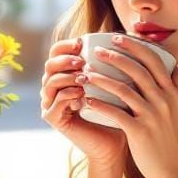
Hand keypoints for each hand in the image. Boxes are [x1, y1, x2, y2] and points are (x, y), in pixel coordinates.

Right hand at [39, 37, 126, 170]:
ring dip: (67, 77)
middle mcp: (54, 87)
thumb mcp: (116, 82)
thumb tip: (128, 35)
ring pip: (50, 82)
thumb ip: (114, 63)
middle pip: (49, 64)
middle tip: (81, 61)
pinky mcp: (53, 118)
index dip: (66, 45)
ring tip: (84, 77)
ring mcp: (51, 103)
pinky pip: (55, 102)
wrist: (116, 143)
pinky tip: (82, 95)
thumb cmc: (118, 110)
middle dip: (65, 60)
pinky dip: (68, 95)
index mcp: (66, 74)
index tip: (82, 42)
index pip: (57, 52)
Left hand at [79, 36, 177, 177]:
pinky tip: (87, 98)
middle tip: (100, 47)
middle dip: (118, 53)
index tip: (123, 38)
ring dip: (102, 77)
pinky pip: (115, 112)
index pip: (158, 60)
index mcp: (177, 92)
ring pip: (124, 87)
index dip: (139, 46)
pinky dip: (99, 103)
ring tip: (86, 71)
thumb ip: (176, 89)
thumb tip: (172, 69)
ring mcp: (154, 115)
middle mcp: (167, 100)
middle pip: (140, 67)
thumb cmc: (176, 141)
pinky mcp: (140, 131)